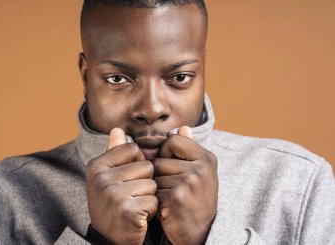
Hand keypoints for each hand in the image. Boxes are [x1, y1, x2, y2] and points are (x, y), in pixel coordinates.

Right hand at [86, 128, 157, 244]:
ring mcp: (113, 194)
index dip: (137, 164)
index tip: (126, 179)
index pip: (133, 149)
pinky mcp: (127, 211)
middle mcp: (102, 178)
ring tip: (135, 205)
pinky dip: (151, 210)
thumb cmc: (112, 204)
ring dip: (149, 197)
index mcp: (97, 166)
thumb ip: (114, 152)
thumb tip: (117, 129)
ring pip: (152, 184)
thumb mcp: (108, 177)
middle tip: (131, 196)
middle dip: (145, 182)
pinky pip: (154, 200)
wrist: (109, 239)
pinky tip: (139, 216)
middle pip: (146, 166)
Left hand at [153, 126, 217, 244]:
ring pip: (154, 175)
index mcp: (206, 158)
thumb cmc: (195, 199)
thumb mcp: (199, 172)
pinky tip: (167, 207)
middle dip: (160, 174)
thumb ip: (189, 149)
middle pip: (159, 159)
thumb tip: (183, 128)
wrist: (200, 232)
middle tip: (174, 189)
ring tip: (171, 198)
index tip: (173, 168)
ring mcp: (189, 182)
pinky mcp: (177, 197)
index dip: (166, 153)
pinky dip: (156, 199)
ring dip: (157, 187)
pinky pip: (153, 189)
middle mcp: (201, 168)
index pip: (173, 140)